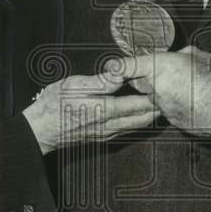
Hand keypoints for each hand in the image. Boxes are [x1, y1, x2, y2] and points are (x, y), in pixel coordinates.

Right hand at [22, 71, 159, 153]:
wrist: (40, 130)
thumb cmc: (53, 105)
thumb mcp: (74, 85)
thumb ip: (100, 81)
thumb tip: (119, 74)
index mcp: (103, 109)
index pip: (137, 103)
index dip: (153, 95)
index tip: (164, 85)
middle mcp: (109, 125)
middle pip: (143, 118)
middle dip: (158, 107)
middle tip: (170, 94)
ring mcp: (107, 133)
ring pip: (137, 126)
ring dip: (151, 116)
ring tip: (162, 103)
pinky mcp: (103, 137)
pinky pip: (128, 130)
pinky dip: (139, 122)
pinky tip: (143, 115)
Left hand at [107, 47, 210, 143]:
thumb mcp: (198, 56)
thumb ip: (179, 56)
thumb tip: (175, 57)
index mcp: (161, 67)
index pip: (127, 66)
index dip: (116, 67)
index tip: (111, 68)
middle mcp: (157, 89)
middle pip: (139, 83)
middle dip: (145, 78)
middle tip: (161, 73)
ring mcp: (164, 109)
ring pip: (154, 98)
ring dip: (163, 92)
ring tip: (185, 87)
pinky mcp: (173, 122)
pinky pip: (167, 110)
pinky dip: (175, 105)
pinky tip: (192, 101)